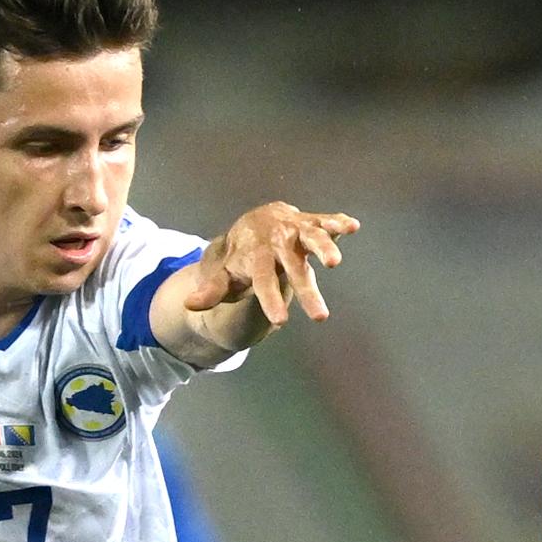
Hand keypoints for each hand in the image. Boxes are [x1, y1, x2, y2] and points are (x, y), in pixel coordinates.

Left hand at [184, 202, 359, 330]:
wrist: (255, 222)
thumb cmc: (241, 257)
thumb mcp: (225, 273)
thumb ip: (212, 289)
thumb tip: (189, 305)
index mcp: (256, 255)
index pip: (263, 280)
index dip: (271, 299)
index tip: (281, 321)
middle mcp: (277, 241)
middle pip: (292, 267)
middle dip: (306, 291)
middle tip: (320, 317)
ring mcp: (295, 228)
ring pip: (311, 237)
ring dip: (324, 247)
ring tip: (334, 262)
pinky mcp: (310, 221)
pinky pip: (324, 220)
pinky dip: (338, 221)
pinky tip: (352, 225)